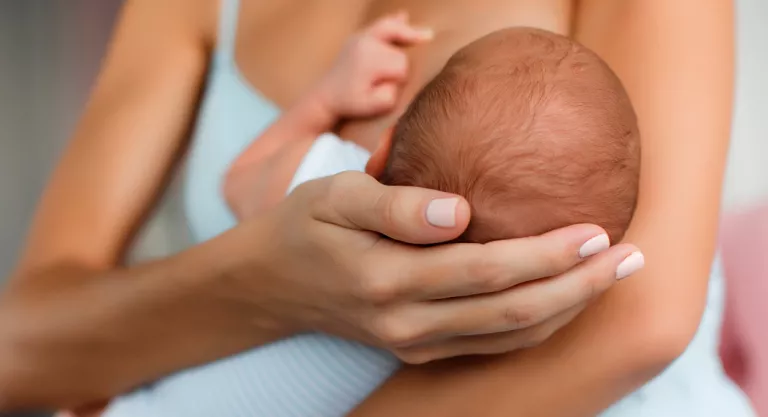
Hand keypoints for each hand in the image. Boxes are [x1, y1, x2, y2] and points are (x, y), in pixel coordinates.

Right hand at [225, 171, 643, 362]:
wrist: (271, 284)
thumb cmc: (304, 226)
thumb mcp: (335, 195)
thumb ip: (395, 205)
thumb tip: (459, 211)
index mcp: (388, 278)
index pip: (486, 271)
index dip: (546, 255)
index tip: (596, 230)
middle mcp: (407, 322)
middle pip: (512, 313)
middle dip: (578, 286)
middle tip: (631, 257)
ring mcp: (414, 343)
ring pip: (509, 338)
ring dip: (567, 309)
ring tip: (612, 277)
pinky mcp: (419, 349)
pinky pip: (491, 345)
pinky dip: (536, 326)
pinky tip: (565, 301)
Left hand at [315, 12, 431, 118]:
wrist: (325, 97)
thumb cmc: (350, 103)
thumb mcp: (373, 107)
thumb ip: (390, 94)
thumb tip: (397, 79)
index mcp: (370, 60)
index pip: (402, 66)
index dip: (399, 79)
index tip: (386, 88)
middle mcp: (366, 43)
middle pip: (399, 50)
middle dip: (401, 64)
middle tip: (390, 78)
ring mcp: (361, 37)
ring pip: (393, 30)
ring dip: (408, 34)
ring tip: (427, 35)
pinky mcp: (358, 37)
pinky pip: (380, 25)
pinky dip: (393, 22)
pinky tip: (404, 16)